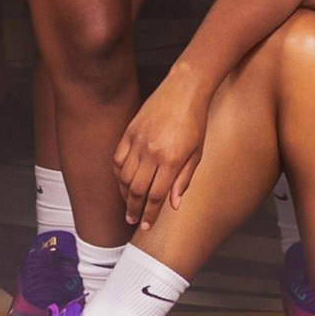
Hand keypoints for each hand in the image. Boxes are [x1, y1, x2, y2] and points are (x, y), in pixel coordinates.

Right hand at [112, 69, 215, 224]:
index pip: (156, 196)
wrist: (184, 89)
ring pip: (124, 176)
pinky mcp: (129, 132)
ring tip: (129, 203)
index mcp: (171, 160)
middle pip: (136, 190)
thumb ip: (183, 181)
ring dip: (125, 193)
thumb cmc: (195, 121)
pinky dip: (118, 173)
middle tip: (132, 220)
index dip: (150, 214)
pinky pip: (118, 159)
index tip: (146, 226)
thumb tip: (173, 205)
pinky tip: (123, 181)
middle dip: (134, 209)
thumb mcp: (196, 154)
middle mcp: (151, 152)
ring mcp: (137, 141)